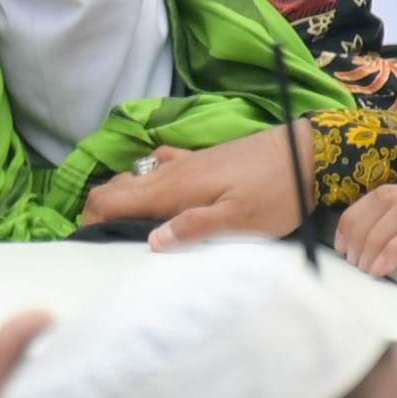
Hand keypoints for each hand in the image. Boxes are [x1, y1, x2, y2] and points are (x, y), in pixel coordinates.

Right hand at [80, 130, 305, 240]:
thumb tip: (152, 242)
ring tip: (124, 224)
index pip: (111, 199)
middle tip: (102, 240)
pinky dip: (146, 180)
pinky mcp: (202, 158)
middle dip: (99, 211)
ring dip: (122, 197)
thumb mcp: (239, 221)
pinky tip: (158, 190)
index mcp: (173, 189)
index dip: (91, 220)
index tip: (89, 244)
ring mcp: (185, 161)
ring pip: (135, 176)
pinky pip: (159, 165)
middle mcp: (171, 171)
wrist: (307, 152)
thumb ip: (194, 228)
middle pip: (116, 186)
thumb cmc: (276, 193)